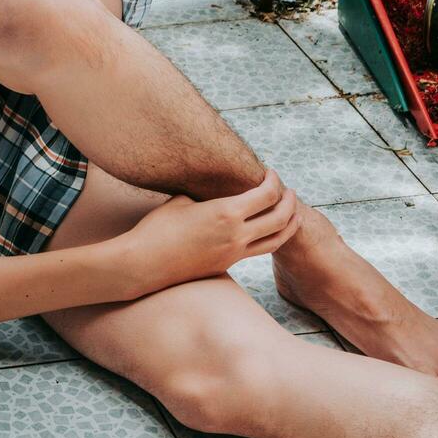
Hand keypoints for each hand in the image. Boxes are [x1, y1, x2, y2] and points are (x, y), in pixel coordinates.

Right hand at [123, 170, 300, 294]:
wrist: (145, 263)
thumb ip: (205, 198)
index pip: (266, 195)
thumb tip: (215, 198)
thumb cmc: (157, 228)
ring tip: (292, 214)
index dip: (273, 181)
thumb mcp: (181, 201)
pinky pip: (260, 250)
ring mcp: (235, 252)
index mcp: (227, 213)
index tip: (270, 173)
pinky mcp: (228, 264)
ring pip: (278, 240)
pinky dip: (272, 238)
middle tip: (288, 191)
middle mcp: (237, 234)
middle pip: (280, 217)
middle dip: (289, 201)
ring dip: (290, 224)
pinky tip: (269, 231)